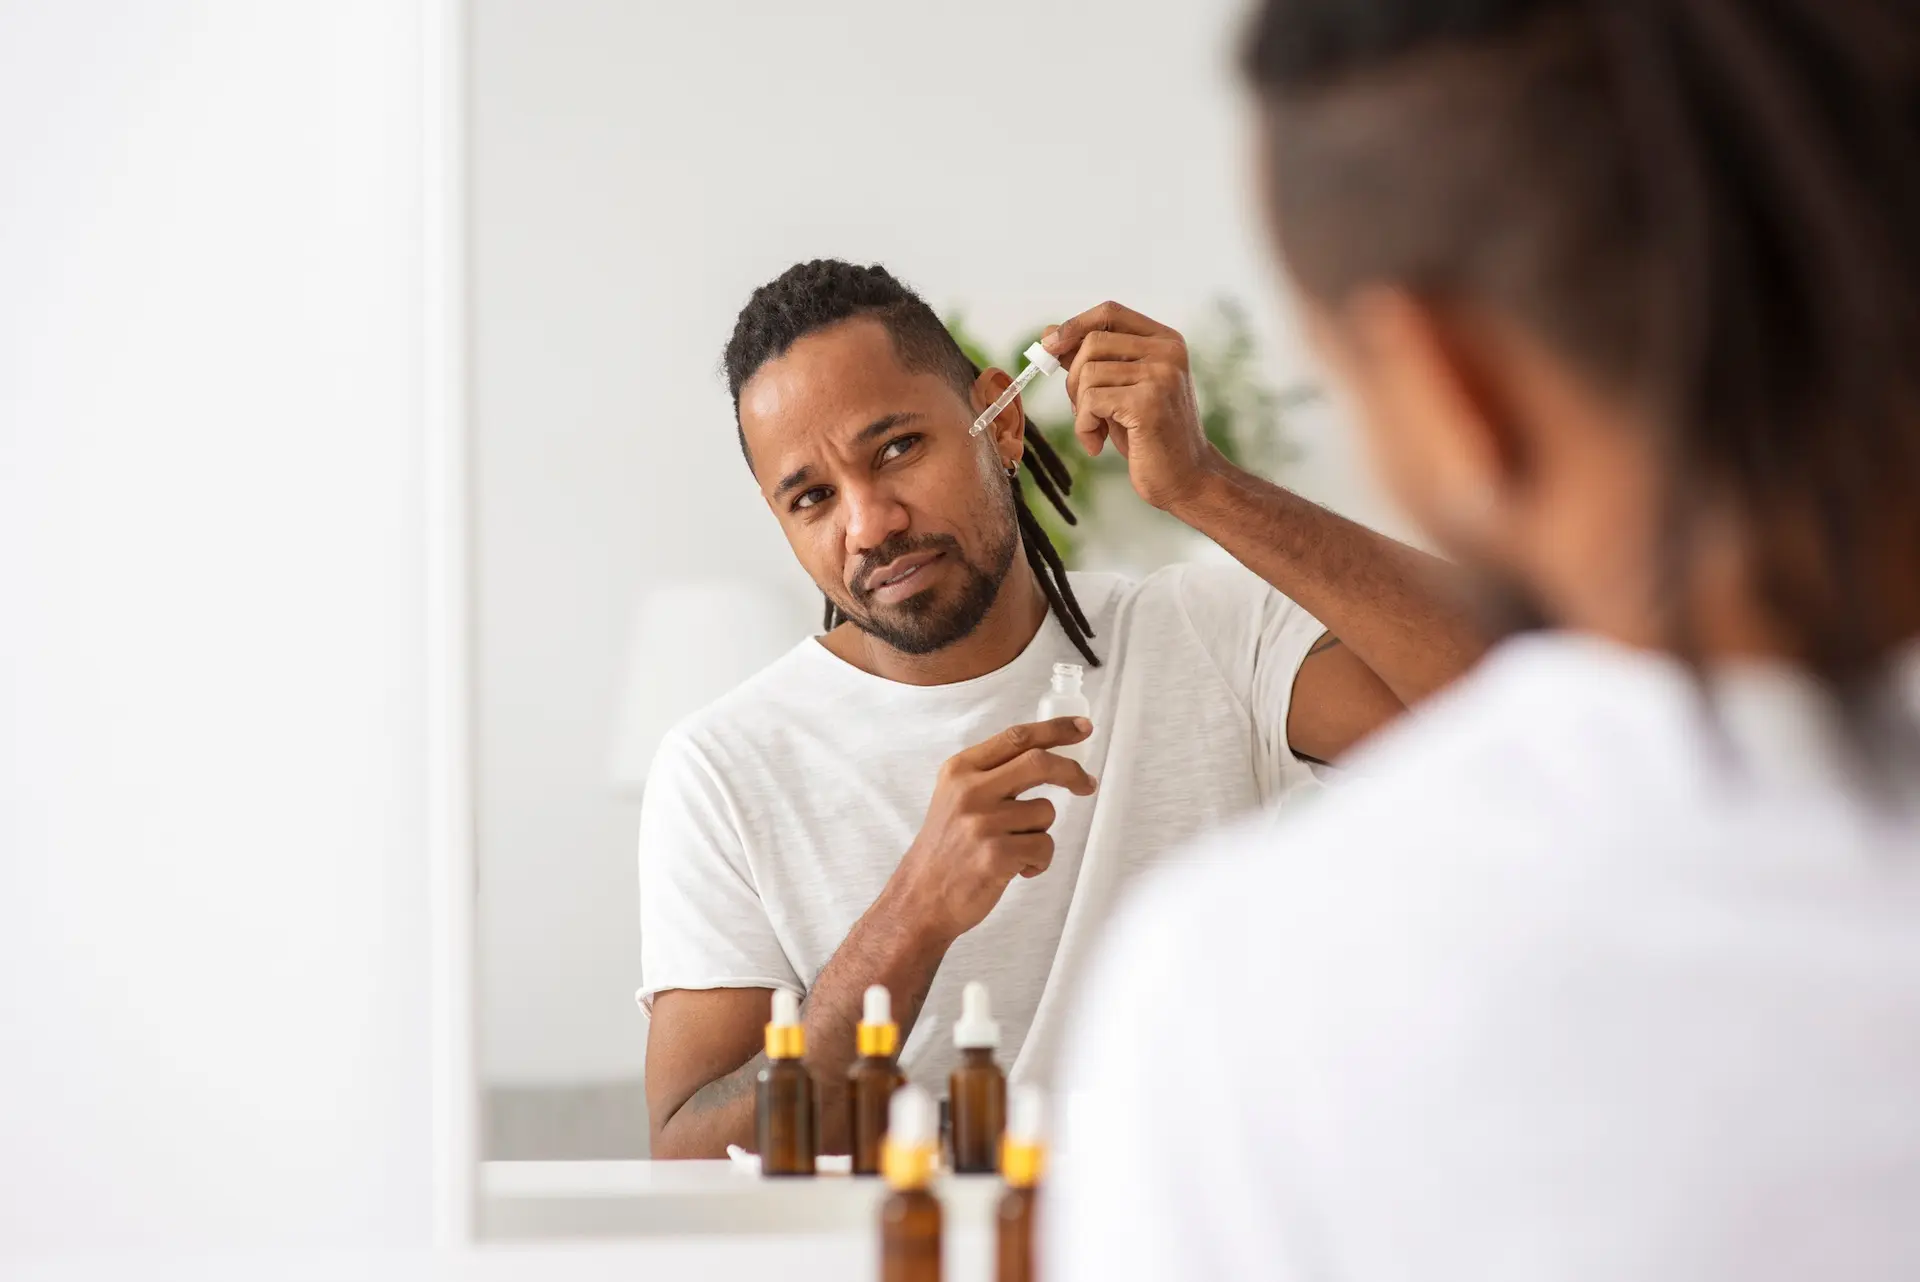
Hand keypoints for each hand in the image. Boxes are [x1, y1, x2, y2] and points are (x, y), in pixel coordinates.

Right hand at [886, 717, 1097, 942]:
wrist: (920, 897)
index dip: (1055, 730)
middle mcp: (970, 790)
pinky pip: (1044, 847)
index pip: (1016, 737)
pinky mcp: (996, 855)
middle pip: (1038, 762)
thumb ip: (993, 775)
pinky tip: (1014, 870)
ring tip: (1014, 850)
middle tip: (1087, 784)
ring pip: (1045, 813)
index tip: (1083, 728)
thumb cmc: (947, 848)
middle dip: (1071, 772)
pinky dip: (1038, 861)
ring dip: (1040, 834)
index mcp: (960, 769)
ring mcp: (982, 823)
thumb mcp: (956, 796)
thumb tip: (1047, 758)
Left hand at [1042, 301, 1221, 510]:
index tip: (1049, 347)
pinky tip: (1097, 445)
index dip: (1075, 325)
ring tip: (1095, 431)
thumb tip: (1049, 333)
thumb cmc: (1149, 436)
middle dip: (1073, 379)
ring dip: (1079, 409)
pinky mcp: (1148, 402)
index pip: (1110, 312)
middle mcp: (1168, 352)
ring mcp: (1161, 375)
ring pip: (1088, 373)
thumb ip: (1091, 360)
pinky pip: (1091, 401)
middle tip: (1082, 411)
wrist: (1186, 479)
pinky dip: (1083, 427)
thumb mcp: (1118, 390)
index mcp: (1165, 341)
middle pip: (1092, 343)